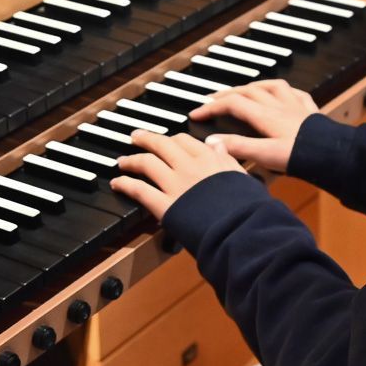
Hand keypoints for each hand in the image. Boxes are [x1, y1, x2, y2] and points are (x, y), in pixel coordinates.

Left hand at [112, 130, 245, 219]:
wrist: (241, 228)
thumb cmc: (247, 207)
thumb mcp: (242, 176)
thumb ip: (227, 160)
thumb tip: (219, 145)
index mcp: (209, 158)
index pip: (184, 140)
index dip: (172, 139)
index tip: (166, 141)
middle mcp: (189, 166)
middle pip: (161, 145)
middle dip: (146, 139)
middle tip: (136, 137)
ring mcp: (175, 185)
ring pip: (147, 163)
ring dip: (132, 159)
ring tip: (123, 160)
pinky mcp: (165, 205)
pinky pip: (140, 189)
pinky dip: (126, 183)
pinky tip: (118, 182)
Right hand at [187, 79, 317, 172]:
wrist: (335, 155)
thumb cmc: (303, 157)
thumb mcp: (265, 155)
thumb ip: (238, 147)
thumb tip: (211, 143)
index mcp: (266, 116)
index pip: (232, 104)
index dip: (211, 107)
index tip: (195, 114)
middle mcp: (280, 106)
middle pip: (248, 92)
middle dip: (227, 94)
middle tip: (213, 100)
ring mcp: (296, 107)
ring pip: (271, 86)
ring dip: (254, 86)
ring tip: (244, 90)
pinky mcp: (311, 111)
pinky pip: (296, 93)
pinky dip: (285, 90)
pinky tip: (284, 92)